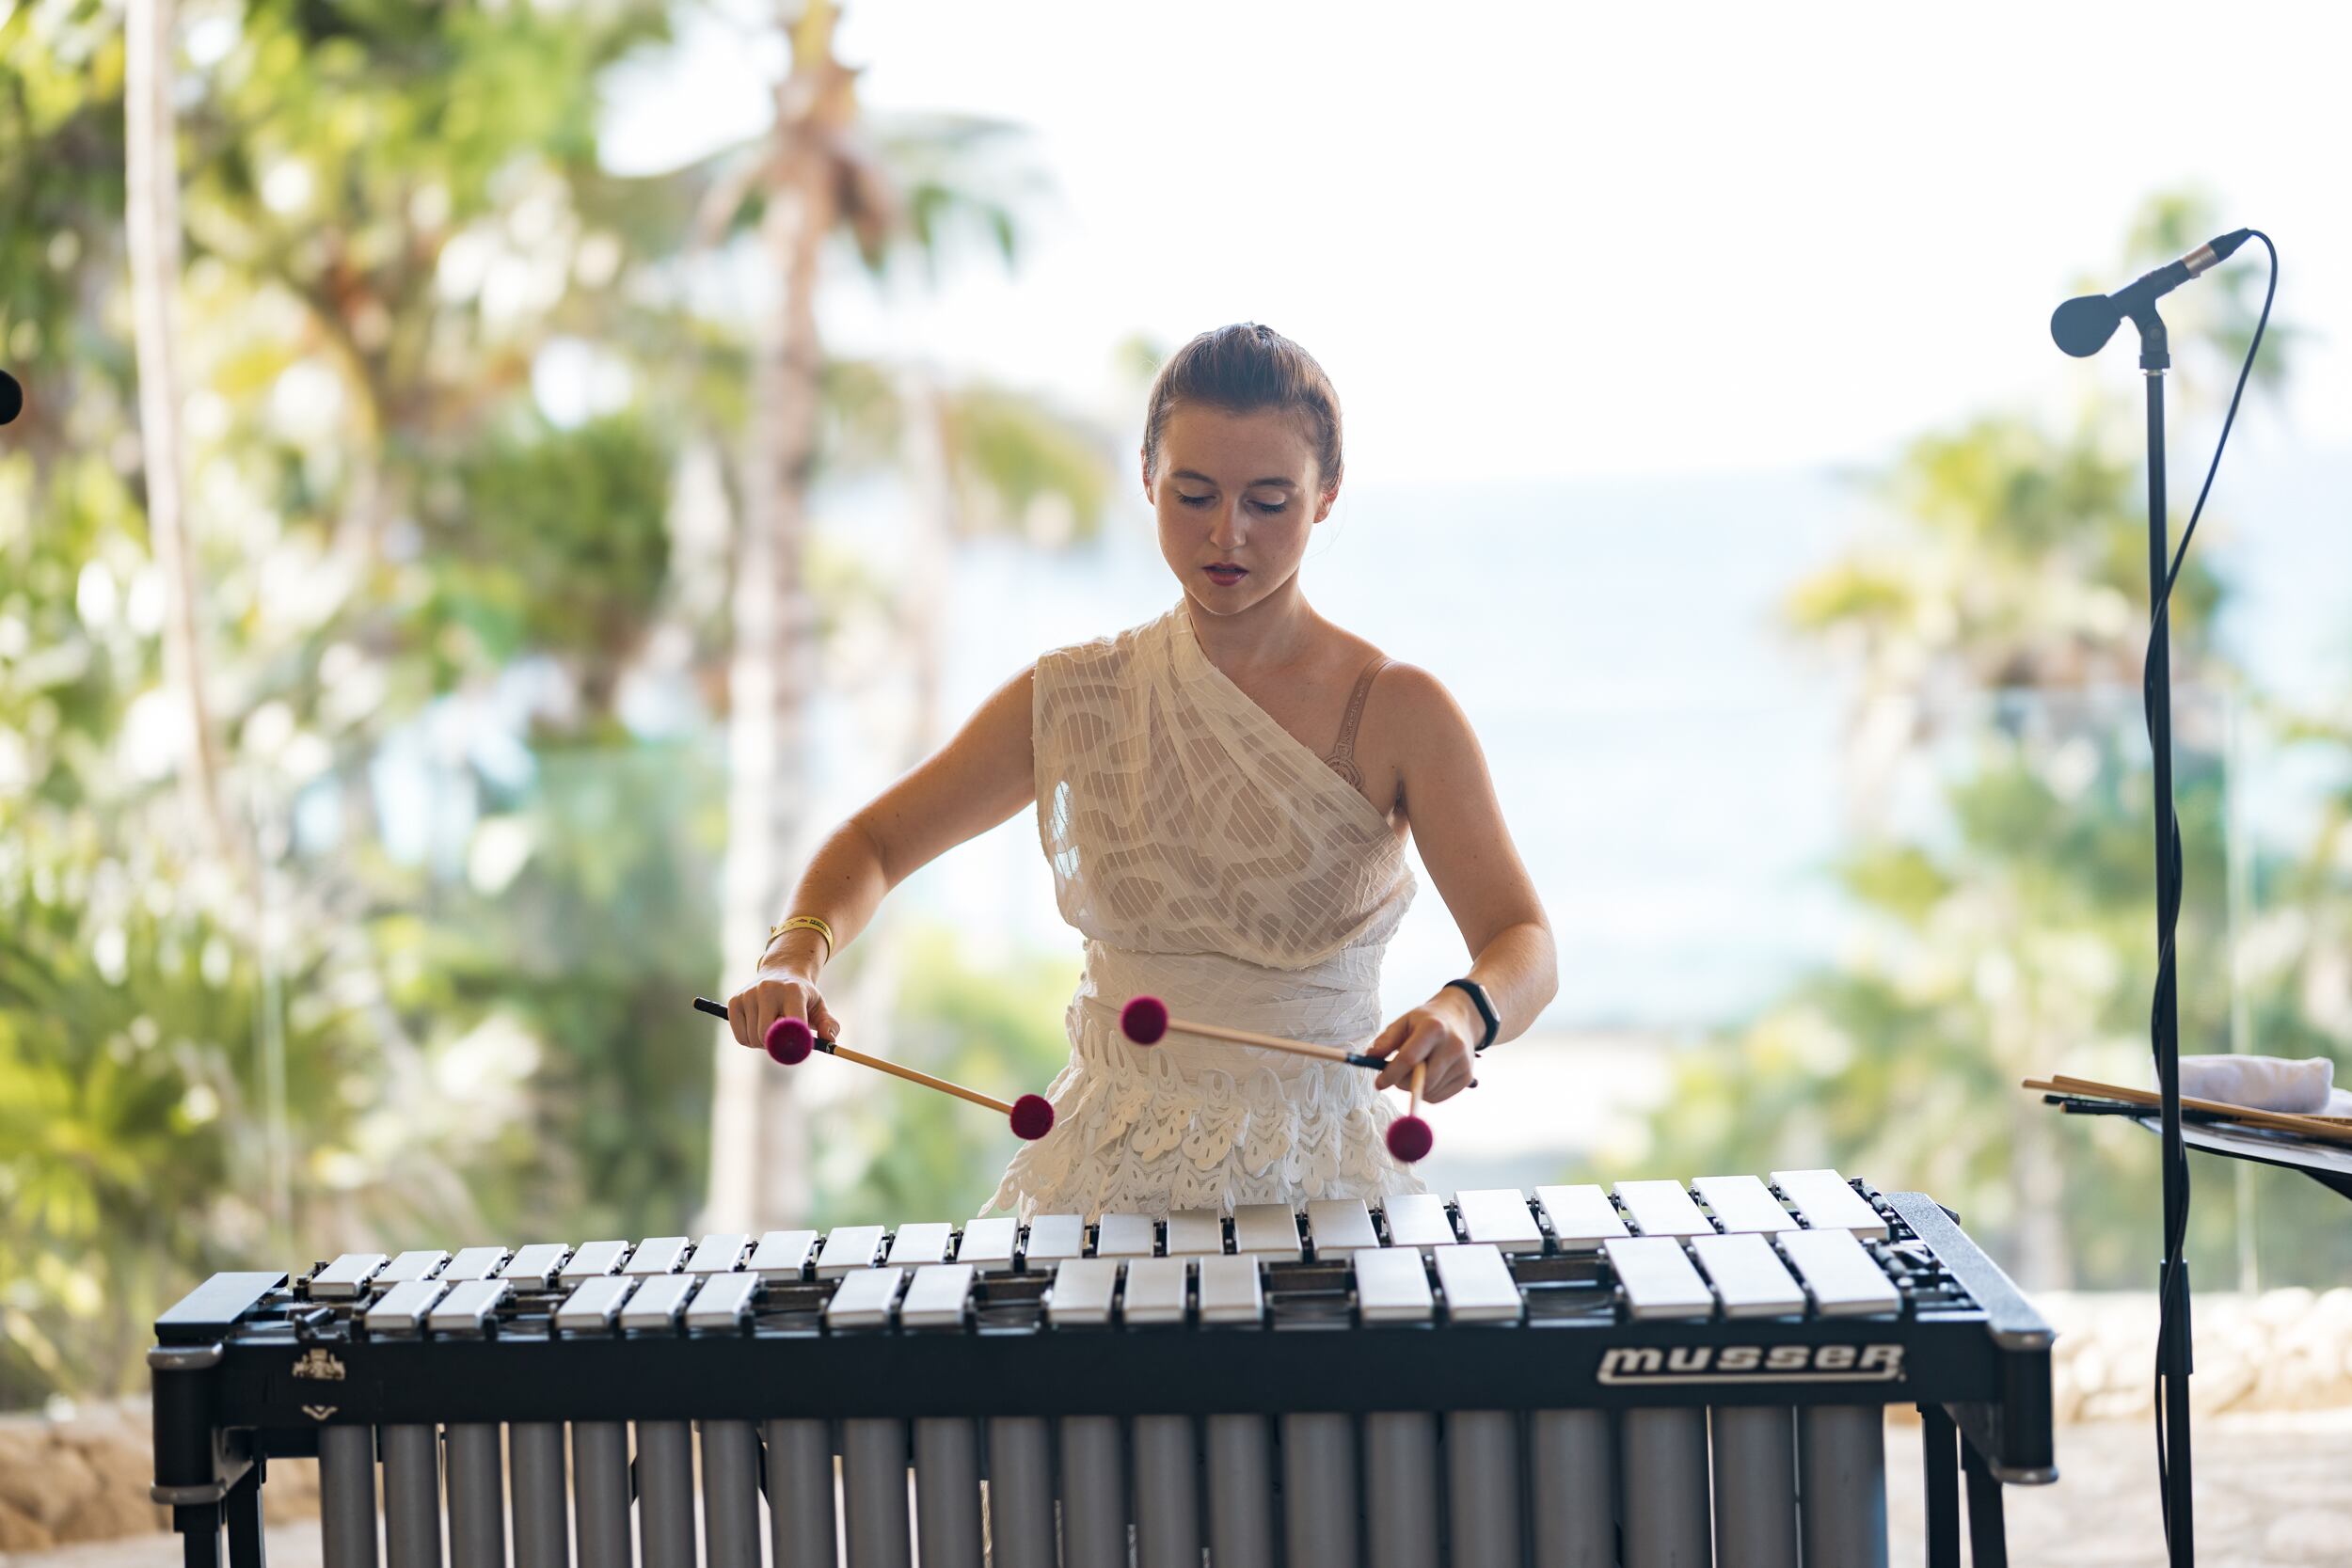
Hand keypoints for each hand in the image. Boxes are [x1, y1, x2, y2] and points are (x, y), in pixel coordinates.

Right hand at [726, 967, 842, 1052]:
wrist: (781, 971)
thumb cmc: (803, 996)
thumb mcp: (819, 1006)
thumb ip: (828, 1025)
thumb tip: (829, 1040)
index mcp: (793, 991)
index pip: (791, 1025)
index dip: (794, 1043)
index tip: (798, 1050)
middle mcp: (768, 989)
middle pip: (767, 1035)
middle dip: (776, 1045)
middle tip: (785, 1041)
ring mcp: (748, 994)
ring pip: (753, 1039)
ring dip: (764, 1044)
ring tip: (773, 1031)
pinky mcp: (734, 1001)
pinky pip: (740, 1037)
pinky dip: (750, 1041)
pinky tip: (759, 1028)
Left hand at [1366, 992, 1479, 1101]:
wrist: (1460, 1019)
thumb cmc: (1426, 1022)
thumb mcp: (1404, 1022)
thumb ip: (1386, 1039)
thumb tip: (1370, 1057)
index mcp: (1434, 1028)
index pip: (1409, 1058)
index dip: (1391, 1074)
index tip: (1378, 1083)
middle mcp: (1453, 1046)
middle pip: (1422, 1079)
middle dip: (1402, 1083)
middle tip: (1394, 1076)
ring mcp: (1463, 1063)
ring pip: (1429, 1091)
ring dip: (1414, 1088)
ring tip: (1414, 1070)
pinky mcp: (1467, 1077)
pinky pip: (1438, 1097)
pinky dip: (1426, 1093)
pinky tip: (1427, 1076)